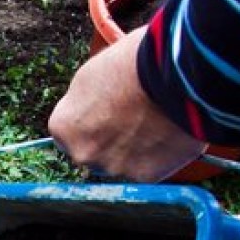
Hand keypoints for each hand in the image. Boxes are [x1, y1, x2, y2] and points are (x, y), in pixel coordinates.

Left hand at [47, 28, 203, 180]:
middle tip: (136, 117)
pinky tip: (171, 131)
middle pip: (94, 151)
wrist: (175, 75)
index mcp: (63, 127)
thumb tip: (91, 107)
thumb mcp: (94, 74)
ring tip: (158, 120)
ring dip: (136, 148)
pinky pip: (151, 168)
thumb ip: (85, 101)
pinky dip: (161, 154)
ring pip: (122, 161)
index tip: (108, 112)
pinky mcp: (145, 176)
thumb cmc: (134, 64)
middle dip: (111, 139)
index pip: (71, 132)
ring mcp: (113, 167)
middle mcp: (82, 154)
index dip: (91, 120)